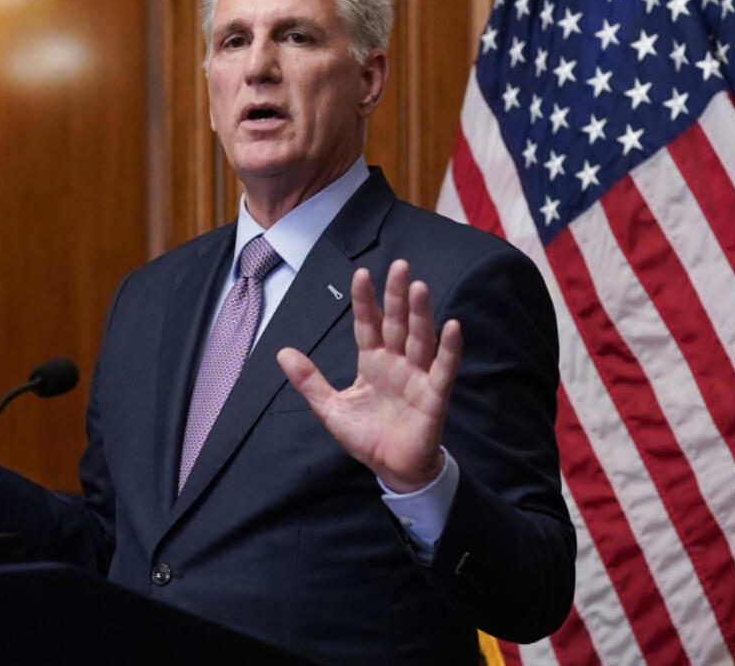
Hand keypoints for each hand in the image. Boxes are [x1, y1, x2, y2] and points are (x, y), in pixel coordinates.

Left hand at [277, 259, 461, 492]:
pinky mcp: (435, 395)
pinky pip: (444, 368)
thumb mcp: (331, 408)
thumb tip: (282, 352)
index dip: (365, 301)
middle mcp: (397, 363)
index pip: (368, 324)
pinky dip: (450, 349)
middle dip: (396, 295)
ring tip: (419, 287)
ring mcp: (417, 376)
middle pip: (397, 323)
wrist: (391, 469)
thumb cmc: (366, 436)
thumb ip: (309, 380)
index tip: (362, 273)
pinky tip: (452, 326)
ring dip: (421, 313)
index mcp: (372, 362)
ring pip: (420, 339)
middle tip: (399, 265)